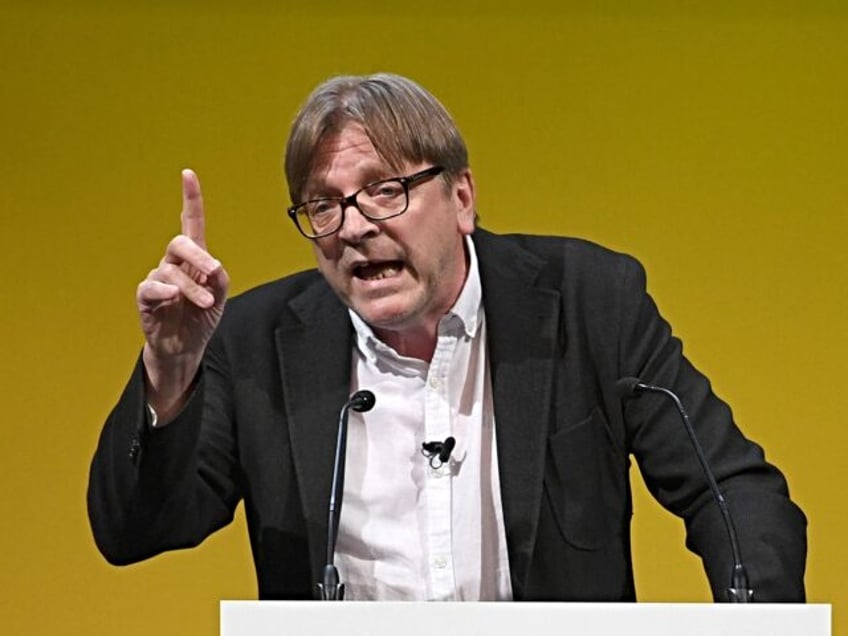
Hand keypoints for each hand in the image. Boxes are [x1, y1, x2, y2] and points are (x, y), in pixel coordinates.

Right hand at [136, 169, 229, 418]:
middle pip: (180, 243)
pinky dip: (165, 293)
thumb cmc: (201, 317)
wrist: (185, 346)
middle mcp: (174, 262)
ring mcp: (159, 278)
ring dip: (192, 289)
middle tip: (213, 272)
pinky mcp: (146, 296)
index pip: (191, 223)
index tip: (188, 174)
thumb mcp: (219, 298)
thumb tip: (213, 267)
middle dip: (198, 256)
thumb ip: (219, 280)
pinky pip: (152, 287)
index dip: (190, 199)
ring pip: (172, 272)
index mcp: (195, 258)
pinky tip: (174, 300)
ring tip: (205, 305)